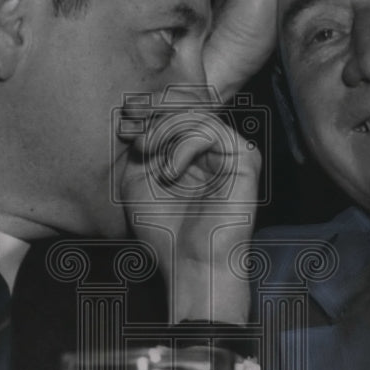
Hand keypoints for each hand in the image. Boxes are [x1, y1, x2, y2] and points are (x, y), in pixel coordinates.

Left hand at [116, 86, 260, 322]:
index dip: (149, 108)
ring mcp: (231, 153)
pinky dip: (183, 145)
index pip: (176, 113)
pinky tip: (169, 171)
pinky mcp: (245, 159)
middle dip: (155, 107)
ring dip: (163, 127)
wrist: (189, 264)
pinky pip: (210, 131)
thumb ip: (142, 146)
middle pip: (188, 105)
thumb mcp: (138, 181)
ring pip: (196, 115)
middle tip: (132, 118)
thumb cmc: (164, 230)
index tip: (125, 120)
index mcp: (191, 153)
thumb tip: (139, 115)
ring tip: (144, 148)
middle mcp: (214, 150)